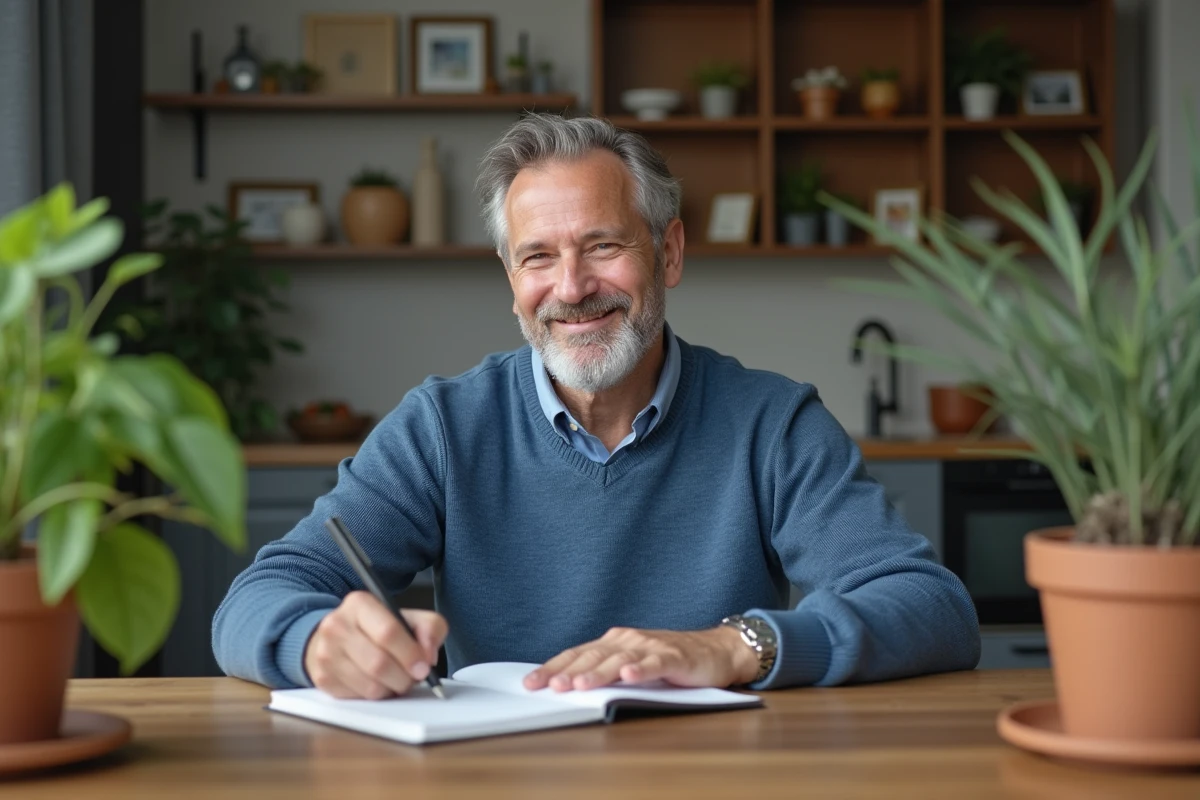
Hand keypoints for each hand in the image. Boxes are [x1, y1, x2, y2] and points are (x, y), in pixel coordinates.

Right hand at [304, 591, 447, 699]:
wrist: (337, 635)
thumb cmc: (378, 628)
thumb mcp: (408, 617)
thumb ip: (429, 628)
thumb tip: (428, 656)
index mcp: (359, 604)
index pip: (388, 632)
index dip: (410, 654)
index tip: (424, 668)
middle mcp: (337, 626)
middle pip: (378, 664)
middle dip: (403, 678)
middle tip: (413, 678)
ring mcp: (325, 653)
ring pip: (369, 687)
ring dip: (391, 689)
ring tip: (395, 679)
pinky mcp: (322, 678)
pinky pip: (358, 698)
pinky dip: (375, 696)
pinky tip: (377, 682)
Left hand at [523, 626, 759, 692]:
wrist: (715, 651)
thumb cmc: (668, 660)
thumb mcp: (630, 665)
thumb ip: (604, 673)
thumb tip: (566, 687)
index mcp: (612, 642)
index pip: (576, 654)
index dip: (552, 667)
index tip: (530, 683)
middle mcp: (627, 640)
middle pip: (592, 655)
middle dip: (568, 671)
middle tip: (550, 686)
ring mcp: (651, 646)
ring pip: (619, 659)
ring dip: (598, 672)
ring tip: (579, 684)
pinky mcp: (675, 656)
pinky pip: (655, 662)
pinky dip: (641, 669)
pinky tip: (629, 675)